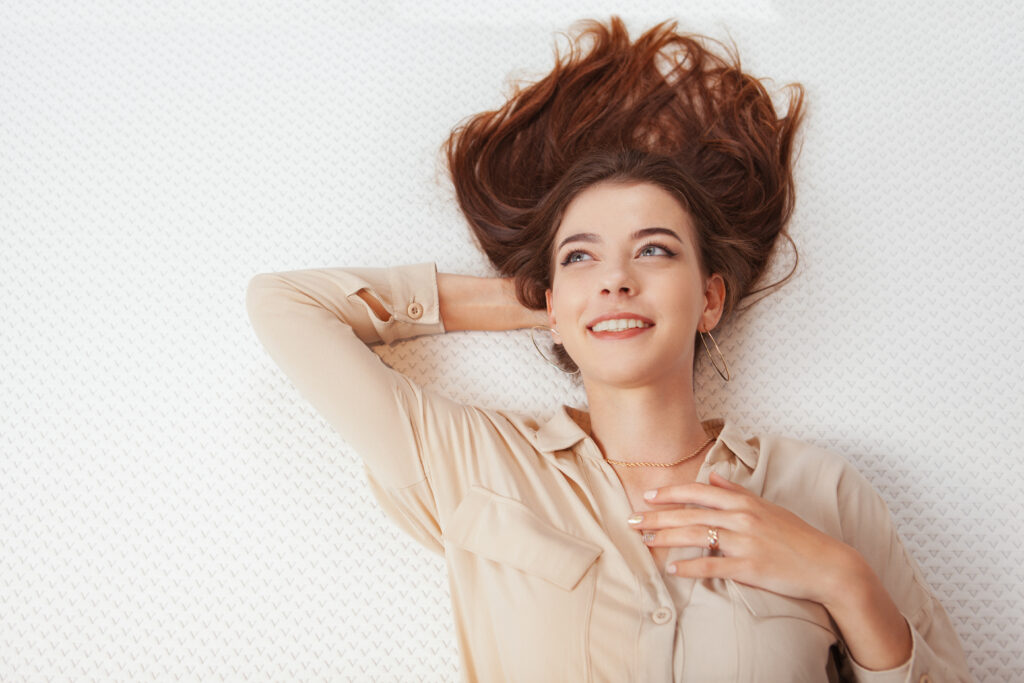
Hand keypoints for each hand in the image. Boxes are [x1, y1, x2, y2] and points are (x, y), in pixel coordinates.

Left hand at [630, 471, 855, 604]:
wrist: (827, 564)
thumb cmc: (796, 536)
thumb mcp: (768, 507)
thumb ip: (738, 491)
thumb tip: (714, 476)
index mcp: (744, 502)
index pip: (698, 492)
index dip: (670, 493)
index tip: (647, 496)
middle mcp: (742, 517)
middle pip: (690, 513)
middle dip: (657, 516)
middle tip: (631, 521)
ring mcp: (746, 542)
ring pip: (697, 536)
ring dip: (666, 538)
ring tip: (644, 542)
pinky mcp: (751, 566)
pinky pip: (713, 565)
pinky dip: (690, 567)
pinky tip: (672, 570)